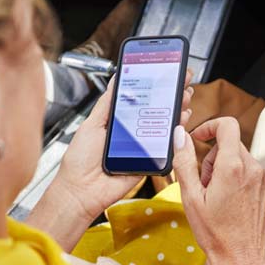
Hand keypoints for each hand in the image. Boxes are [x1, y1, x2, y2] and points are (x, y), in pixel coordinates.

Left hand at [52, 69, 193, 219]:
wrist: (81, 190)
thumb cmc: (80, 162)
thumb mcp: (92, 124)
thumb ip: (107, 104)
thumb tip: (117, 79)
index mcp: (119, 123)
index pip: (141, 101)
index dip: (154, 87)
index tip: (165, 73)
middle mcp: (133, 134)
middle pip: (157, 112)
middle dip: (172, 95)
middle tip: (182, 80)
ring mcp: (143, 149)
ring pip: (165, 128)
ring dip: (178, 111)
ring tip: (184, 96)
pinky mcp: (149, 163)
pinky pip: (166, 149)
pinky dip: (176, 135)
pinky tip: (180, 122)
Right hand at [171, 117, 264, 264]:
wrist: (241, 259)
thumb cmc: (214, 232)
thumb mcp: (190, 197)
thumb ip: (184, 161)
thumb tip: (181, 136)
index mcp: (232, 167)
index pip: (226, 126)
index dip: (210, 127)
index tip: (200, 138)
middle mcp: (254, 169)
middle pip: (232, 146)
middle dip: (215, 158)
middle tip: (205, 185)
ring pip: (244, 162)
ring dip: (230, 172)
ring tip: (221, 199)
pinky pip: (256, 175)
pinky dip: (244, 183)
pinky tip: (236, 205)